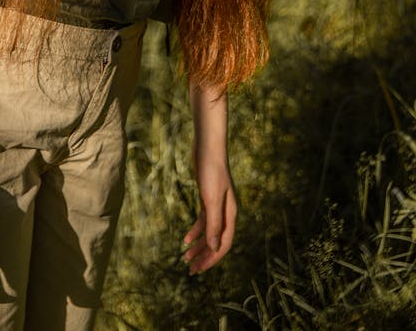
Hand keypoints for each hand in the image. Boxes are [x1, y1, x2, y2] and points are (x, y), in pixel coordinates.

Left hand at [182, 141, 236, 274]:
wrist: (207, 146)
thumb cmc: (211, 170)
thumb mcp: (211, 199)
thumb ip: (213, 223)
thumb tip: (214, 248)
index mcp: (230, 214)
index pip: (223, 244)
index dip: (211, 259)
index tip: (198, 269)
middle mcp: (226, 212)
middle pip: (217, 241)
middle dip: (205, 256)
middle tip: (191, 270)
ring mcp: (217, 205)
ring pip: (209, 232)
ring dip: (199, 245)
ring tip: (186, 257)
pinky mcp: (207, 197)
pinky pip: (203, 220)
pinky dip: (195, 230)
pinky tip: (185, 239)